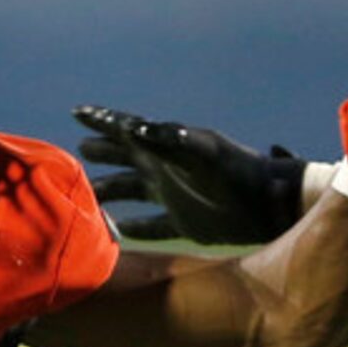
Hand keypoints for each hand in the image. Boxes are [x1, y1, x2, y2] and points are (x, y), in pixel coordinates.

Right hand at [71, 105, 304, 245]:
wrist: (271, 203)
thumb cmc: (241, 173)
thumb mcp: (205, 153)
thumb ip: (171, 140)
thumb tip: (135, 128)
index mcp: (169, 148)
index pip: (129, 131)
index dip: (103, 121)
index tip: (78, 112)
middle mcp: (168, 170)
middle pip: (126, 158)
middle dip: (101, 152)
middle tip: (76, 151)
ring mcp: (175, 197)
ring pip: (133, 192)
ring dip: (111, 192)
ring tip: (86, 196)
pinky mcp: (185, 223)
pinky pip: (151, 227)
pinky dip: (133, 230)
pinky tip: (117, 234)